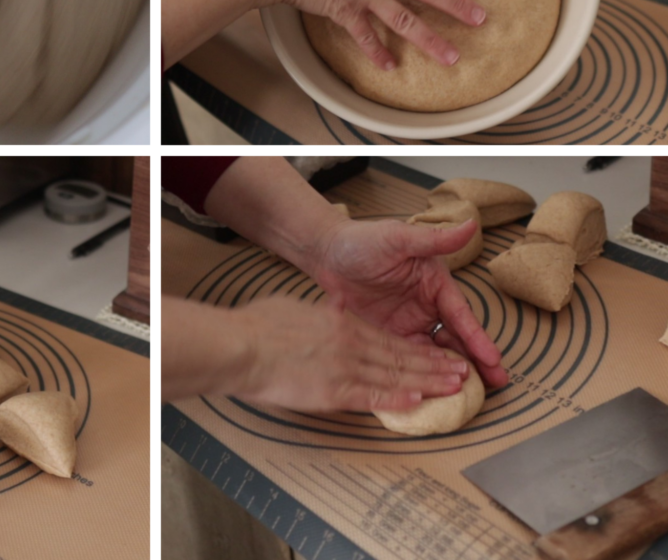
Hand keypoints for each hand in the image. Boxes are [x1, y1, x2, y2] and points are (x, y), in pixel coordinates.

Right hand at [231, 294, 469, 412]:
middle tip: (463, 372)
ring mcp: (344, 367)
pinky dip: (398, 398)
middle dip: (435, 365)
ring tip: (454, 386)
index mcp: (341, 322)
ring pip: (396, 375)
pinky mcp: (333, 390)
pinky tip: (419, 400)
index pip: (389, 338)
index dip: (418, 348)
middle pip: (401, 355)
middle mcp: (350, 343)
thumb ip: (322, 310)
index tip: (439, 353)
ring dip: (428, 381)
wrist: (243, 345)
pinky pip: (373, 395)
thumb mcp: (297, 306)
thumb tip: (335, 306)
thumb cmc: (260, 325)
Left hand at [311, 218, 506, 387]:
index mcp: (435, 284)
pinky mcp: (386, 335)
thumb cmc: (363, 240)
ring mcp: (407, 323)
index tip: (494, 358)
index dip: (477, 338)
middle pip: (455, 339)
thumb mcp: (399, 239)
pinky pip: (406, 358)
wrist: (326, 253)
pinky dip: (418, 374)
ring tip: (469, 396)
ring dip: (449, 372)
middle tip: (495, 384)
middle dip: (475, 361)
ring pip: (434, 353)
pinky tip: (428, 392)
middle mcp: (426, 306)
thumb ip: (434, 239)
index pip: (461, 315)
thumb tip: (472, 225)